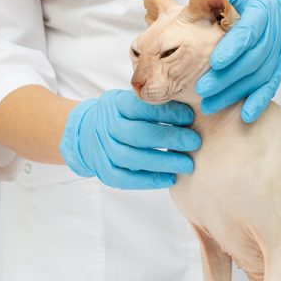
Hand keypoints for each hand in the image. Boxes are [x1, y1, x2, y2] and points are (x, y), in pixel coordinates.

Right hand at [59, 90, 200, 188]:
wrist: (86, 133)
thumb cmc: (121, 115)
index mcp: (114, 104)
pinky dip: (149, 180)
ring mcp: (102, 150)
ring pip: (132, 158)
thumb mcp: (130, 100)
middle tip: (195, 142)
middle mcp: (106, 126)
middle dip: (170, 138)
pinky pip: (125, 179)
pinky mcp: (104, 170)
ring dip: (163, 162)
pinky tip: (170, 179)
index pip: (141, 107)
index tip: (190, 117)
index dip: (166, 112)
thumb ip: (154, 103)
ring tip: (187, 164)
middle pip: (138, 134)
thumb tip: (192, 108)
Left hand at [195, 0, 280, 122]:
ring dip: (235, 93)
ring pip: (258, 77)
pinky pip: (270, 87)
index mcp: (261, 12)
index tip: (215, 62)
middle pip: (251, 60)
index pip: (248, 32)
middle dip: (226, 77)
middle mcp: (272, 34)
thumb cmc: (248, 1)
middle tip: (201, 90)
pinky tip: (246, 117)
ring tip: (209, 106)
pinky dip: (259, 102)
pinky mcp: (278, 69)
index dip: (233, 48)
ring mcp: (277, 54)